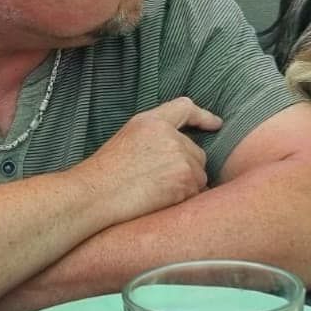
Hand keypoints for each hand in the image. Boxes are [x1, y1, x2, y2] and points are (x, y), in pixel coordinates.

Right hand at [72, 97, 222, 226]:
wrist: (94, 195)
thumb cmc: (105, 174)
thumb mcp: (128, 137)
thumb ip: (156, 134)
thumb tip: (180, 144)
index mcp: (152, 121)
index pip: (185, 108)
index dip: (203, 116)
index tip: (216, 124)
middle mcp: (170, 136)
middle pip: (197, 151)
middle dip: (187, 167)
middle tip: (160, 182)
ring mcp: (180, 157)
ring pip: (199, 174)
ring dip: (187, 185)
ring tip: (157, 192)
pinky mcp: (185, 180)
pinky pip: (198, 192)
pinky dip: (187, 199)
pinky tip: (163, 202)